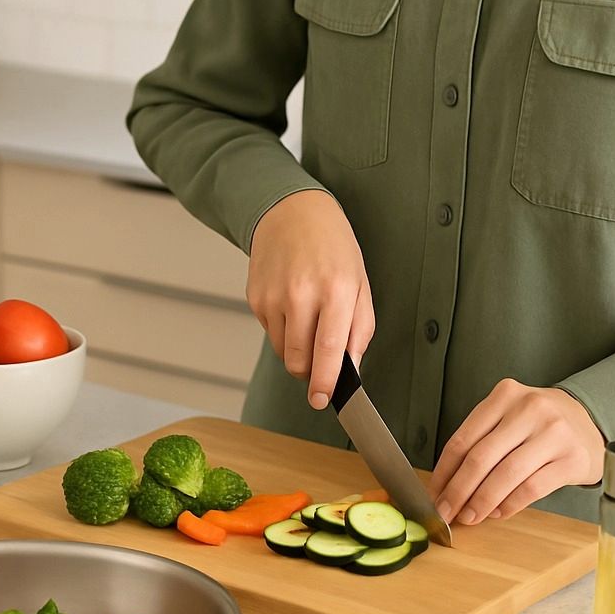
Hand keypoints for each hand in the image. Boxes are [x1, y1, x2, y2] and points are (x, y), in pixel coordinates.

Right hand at [247, 190, 373, 408]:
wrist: (291, 213)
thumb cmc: (332, 247)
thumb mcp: (359, 283)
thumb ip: (358, 329)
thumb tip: (351, 368)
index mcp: (335, 290)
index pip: (329, 349)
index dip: (326, 381)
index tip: (322, 399)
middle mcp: (300, 294)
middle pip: (299, 359)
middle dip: (310, 373)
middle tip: (321, 367)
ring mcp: (273, 297)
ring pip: (283, 351)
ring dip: (298, 351)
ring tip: (309, 321)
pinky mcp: (255, 298)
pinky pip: (271, 333)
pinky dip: (284, 331)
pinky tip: (292, 305)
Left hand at [428, 380, 604, 525]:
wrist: (587, 422)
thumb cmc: (536, 424)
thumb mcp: (507, 418)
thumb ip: (479, 442)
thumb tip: (446, 486)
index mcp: (505, 395)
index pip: (463, 439)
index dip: (444, 472)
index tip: (434, 494)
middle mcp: (530, 409)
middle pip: (481, 457)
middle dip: (458, 491)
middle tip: (447, 512)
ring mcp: (554, 433)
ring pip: (506, 474)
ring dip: (482, 502)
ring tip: (470, 516)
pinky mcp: (573, 458)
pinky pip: (532, 488)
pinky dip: (510, 504)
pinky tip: (499, 512)